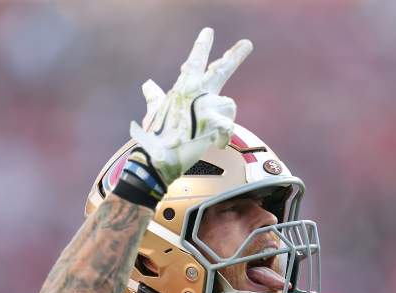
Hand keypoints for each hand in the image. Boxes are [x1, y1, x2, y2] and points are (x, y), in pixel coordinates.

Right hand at [129, 28, 252, 184]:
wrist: (158, 157)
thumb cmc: (158, 137)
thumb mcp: (156, 112)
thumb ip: (155, 97)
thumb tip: (148, 85)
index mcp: (183, 90)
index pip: (195, 63)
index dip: (202, 47)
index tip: (209, 32)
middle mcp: (194, 92)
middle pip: (219, 70)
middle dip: (234, 56)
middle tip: (247, 44)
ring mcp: (203, 105)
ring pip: (230, 105)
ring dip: (225, 121)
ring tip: (212, 136)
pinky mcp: (211, 121)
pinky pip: (229, 126)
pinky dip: (224, 138)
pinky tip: (217, 144)